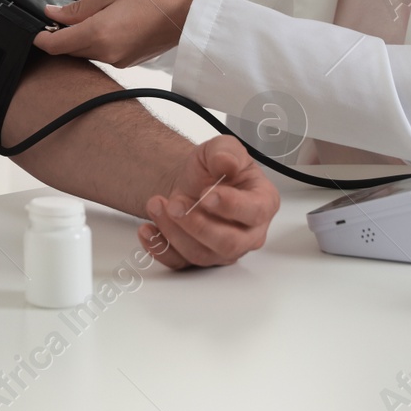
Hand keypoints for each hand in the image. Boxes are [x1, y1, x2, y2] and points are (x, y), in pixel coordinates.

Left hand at [33, 0, 198, 66]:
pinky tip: (101, 25)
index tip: (35, 28)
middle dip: (57, 37)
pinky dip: (94, 42)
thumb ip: (79, 6)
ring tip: (80, 18)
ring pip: (84, 52)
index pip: (56, 45)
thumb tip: (53, 14)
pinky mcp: (127, 61)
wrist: (188, 13)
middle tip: (56, 18)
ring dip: (77, 39)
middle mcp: (106, 53)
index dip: (41, 38)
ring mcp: (118, 60)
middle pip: (68, 50)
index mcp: (99, 34)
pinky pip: (101, 53)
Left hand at [139, 136, 279, 268]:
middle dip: (197, 224)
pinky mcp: (198, 258)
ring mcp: (223, 249)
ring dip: (173, 231)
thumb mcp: (222, 147)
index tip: (207, 194)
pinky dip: (159, 248)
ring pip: (201, 254)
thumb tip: (226, 164)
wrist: (192, 180)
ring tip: (156, 204)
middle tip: (175, 204)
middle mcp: (248, 233)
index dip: (231, 206)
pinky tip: (147, 229)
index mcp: (262, 203)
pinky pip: (179, 263)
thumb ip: (227, 152)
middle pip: (228, 243)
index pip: (254, 213)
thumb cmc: (214, 168)